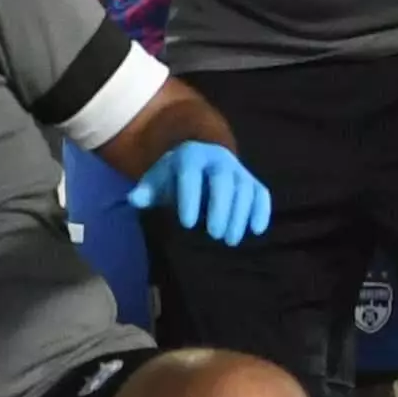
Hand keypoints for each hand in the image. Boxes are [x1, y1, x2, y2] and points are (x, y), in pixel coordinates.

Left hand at [127, 136, 273, 246]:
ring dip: (240, 215)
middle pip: (223, 179)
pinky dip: (262, 210)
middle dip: (220, 207)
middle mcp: (217, 158)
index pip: (191, 173)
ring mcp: (238, 169)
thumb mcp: (157, 180)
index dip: (190, 197)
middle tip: (214, 235)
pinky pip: (261, 193)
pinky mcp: (252, 181)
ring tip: (230, 240)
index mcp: (190, 156)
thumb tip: (135, 199)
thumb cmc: (174, 178)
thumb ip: (147, 190)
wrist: (200, 161)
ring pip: (245, 187)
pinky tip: (257, 230)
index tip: (187, 223)